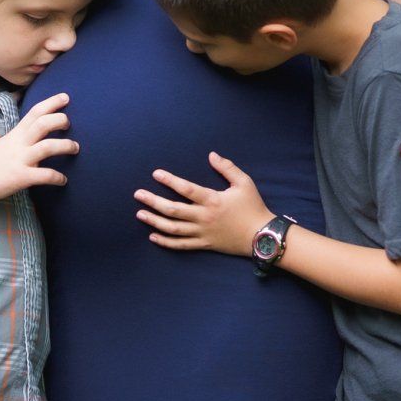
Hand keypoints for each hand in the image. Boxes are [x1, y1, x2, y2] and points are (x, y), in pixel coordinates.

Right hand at [0, 94, 77, 204]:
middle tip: (70, 123)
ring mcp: (19, 160)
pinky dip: (57, 177)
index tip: (66, 97)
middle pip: (43, 124)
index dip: (51, 103)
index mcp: (14, 135)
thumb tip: (30, 142)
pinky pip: (44, 175)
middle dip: (60, 120)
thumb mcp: (1, 147)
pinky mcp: (19, 177)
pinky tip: (63, 180)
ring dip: (66, 145)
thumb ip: (16, 143)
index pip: (34, 112)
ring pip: (48, 147)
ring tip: (75, 148)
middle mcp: (18, 144)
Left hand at [135, 152, 272, 256]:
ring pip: (173, 228)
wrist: (262, 236)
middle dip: (153, 201)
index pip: (186, 189)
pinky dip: (165, 242)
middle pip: (173, 210)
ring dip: (154, 221)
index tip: (156, 174)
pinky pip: (181, 245)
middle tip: (138, 194)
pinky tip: (153, 236)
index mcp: (212, 200)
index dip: (170, 181)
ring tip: (140, 214)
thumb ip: (227, 167)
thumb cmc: (253, 207)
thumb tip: (211, 155)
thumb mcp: (244, 183)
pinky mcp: (204, 244)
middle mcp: (204, 217)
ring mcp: (202, 233)